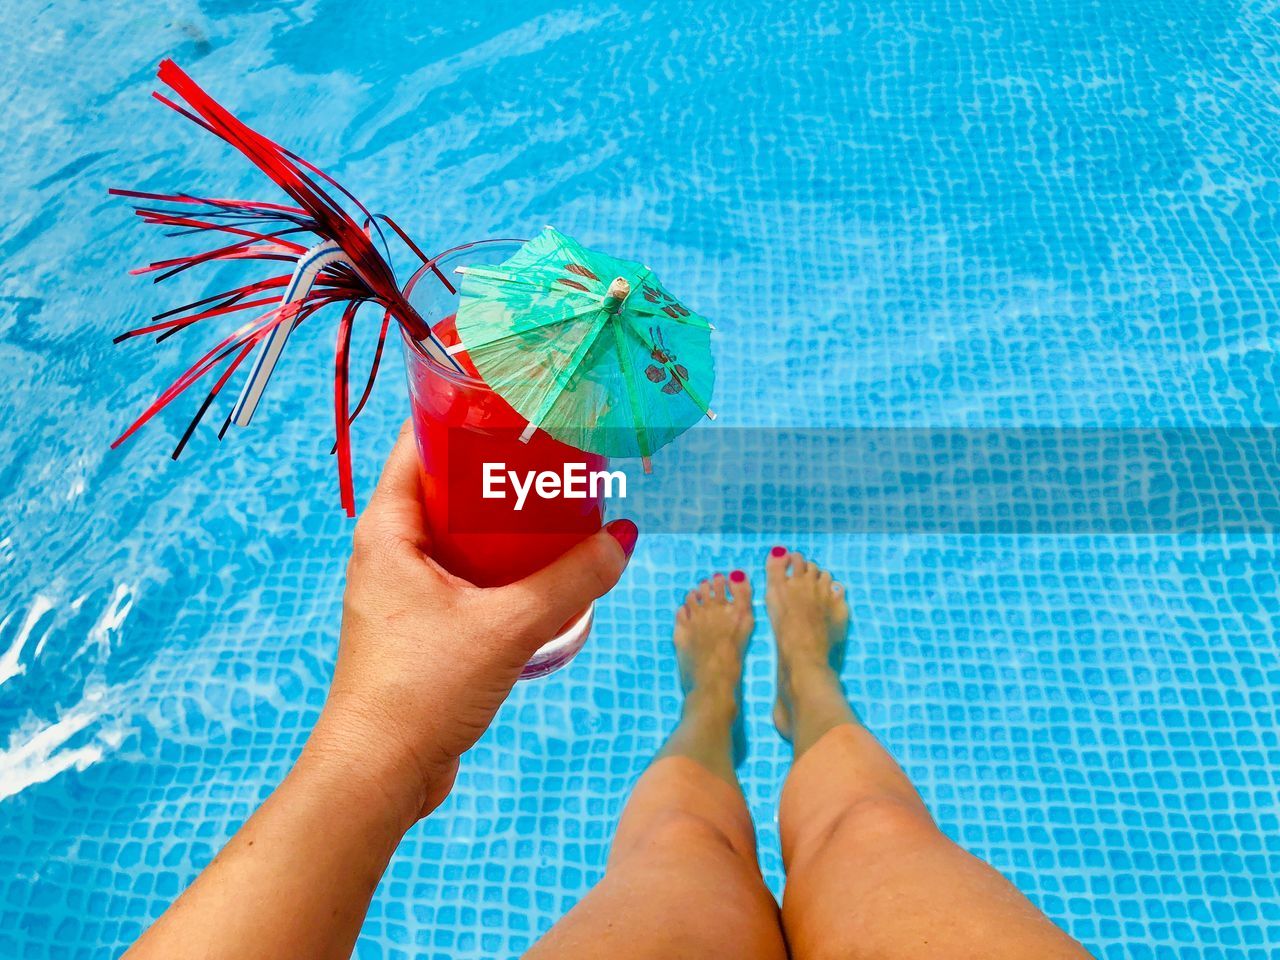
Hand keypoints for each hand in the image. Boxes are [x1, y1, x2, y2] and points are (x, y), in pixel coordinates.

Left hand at [306, 421, 636, 821]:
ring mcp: (404, 591)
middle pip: (448, 486)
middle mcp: (390, 551)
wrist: (380, 774)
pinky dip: (503, 566)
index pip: (420, 443)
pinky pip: (467, 576)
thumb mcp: (506, 626)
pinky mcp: (422, 626)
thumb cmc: (421, 690)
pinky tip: (547, 571)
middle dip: (500, 470)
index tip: (517, 400)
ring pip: (461, 535)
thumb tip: (623, 542)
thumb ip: (569, 581)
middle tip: (557, 456)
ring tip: (562, 508)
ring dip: (507, 523)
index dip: (464, 413)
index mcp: (388, 530)